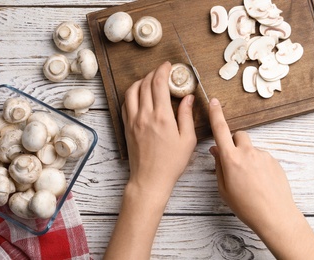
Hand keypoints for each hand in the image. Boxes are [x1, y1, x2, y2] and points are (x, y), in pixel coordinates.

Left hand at [104, 61, 196, 259]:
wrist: (150, 179)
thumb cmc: (171, 162)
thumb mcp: (187, 139)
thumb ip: (187, 115)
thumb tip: (188, 98)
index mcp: (162, 116)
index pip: (159, 83)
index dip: (163, 70)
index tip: (168, 65)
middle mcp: (145, 115)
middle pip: (145, 84)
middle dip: (153, 73)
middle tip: (162, 72)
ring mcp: (133, 120)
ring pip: (132, 91)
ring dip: (141, 81)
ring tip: (149, 81)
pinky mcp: (127, 127)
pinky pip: (125, 103)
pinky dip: (131, 94)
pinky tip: (139, 96)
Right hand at [208, 98, 295, 231]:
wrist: (275, 215)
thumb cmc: (246, 206)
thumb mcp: (224, 189)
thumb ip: (219, 166)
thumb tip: (216, 150)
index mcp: (231, 159)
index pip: (221, 130)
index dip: (216, 114)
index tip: (214, 101)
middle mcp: (248, 153)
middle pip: (238, 135)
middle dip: (234, 142)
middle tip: (234, 160)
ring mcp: (263, 155)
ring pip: (251, 148)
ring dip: (247, 156)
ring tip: (250, 179)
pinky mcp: (274, 161)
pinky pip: (262, 156)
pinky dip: (258, 164)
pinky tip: (260, 181)